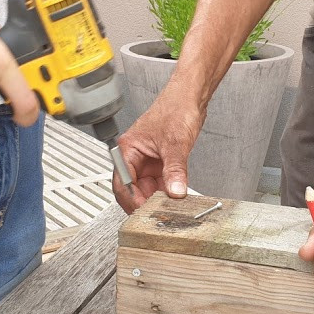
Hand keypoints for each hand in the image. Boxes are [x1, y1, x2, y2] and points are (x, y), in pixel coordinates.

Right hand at [112, 91, 204, 212]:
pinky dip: (166, 193)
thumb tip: (175, 192)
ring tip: (167, 210)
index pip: (123, 183)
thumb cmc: (176, 108)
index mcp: (128, 148)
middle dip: (143, 203)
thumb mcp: (176, 143)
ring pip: (146, 189)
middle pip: (132, 189)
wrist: (190, 97)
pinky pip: (159, 184)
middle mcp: (135, 156)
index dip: (132, 200)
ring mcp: (148, 161)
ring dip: (156, 200)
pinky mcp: (161, 163)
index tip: (144, 213)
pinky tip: (174, 200)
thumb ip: (175, 170)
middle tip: (156, 216)